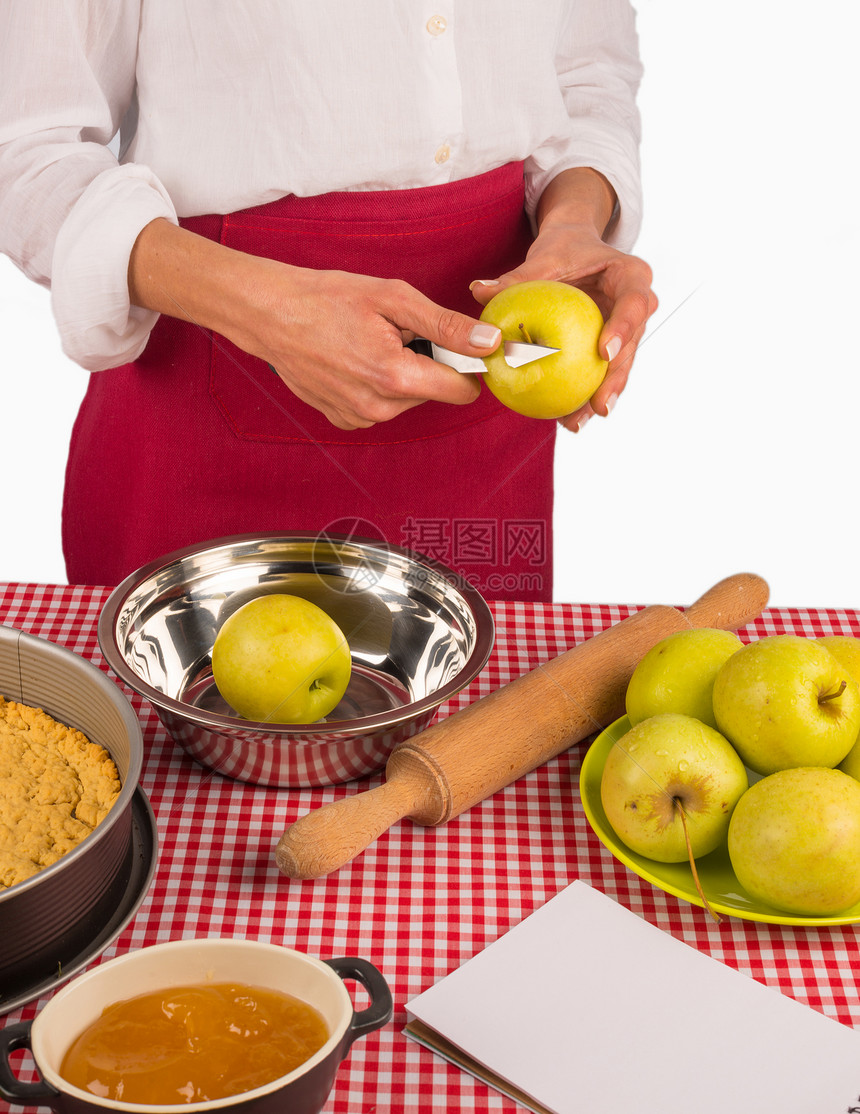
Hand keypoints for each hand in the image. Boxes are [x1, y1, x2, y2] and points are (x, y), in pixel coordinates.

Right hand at [231, 261, 504, 428]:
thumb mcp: (394, 299)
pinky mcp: (344, 420)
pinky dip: (377, 385)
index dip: (465, 364)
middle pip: (434, 393)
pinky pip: (381, 406)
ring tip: (369, 343)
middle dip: (426, 363)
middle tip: (395, 333)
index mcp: (397, 378)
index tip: (451, 342)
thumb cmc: (327, 299)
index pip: (462, 390)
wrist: (271, 315)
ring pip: (408, 400)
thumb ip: (447, 326)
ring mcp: (359, 418)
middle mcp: (379, 408)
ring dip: (401, 373)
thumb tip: (490, 343)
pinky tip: (354, 360)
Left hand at [469, 170, 657, 432]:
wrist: (576, 253)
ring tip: (576, 422)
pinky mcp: (611, 348)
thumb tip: (478, 292)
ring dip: (599, 397)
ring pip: (618, 368)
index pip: (634, 303)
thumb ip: (516, 278)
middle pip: (632, 346)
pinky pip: (598, 373)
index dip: (624, 328)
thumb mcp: (544, 259)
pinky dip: (582, 395)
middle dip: (616, 379)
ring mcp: (626, 331)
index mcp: (631, 276)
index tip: (604, 352)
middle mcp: (637, 306)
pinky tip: (564, 419)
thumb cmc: (563, 251)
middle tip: (599, 406)